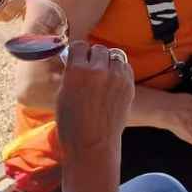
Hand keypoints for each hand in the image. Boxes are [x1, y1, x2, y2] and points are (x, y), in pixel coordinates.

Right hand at [56, 42, 133, 163]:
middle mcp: (98, 70)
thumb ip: (71, 74)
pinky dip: (119, 70)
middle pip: (98, 49)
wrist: (93, 145)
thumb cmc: (72, 124)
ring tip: (103, 76)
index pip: (79, 46)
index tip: (77, 58)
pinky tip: (112, 82)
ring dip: (108, 62)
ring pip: (114, 55)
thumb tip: (76, 59)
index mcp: (76, 71)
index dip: (78, 53)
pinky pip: (125, 67)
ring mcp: (116, 77)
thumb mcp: (62, 95)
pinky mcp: (128, 85)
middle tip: (90, 69)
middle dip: (93, 57)